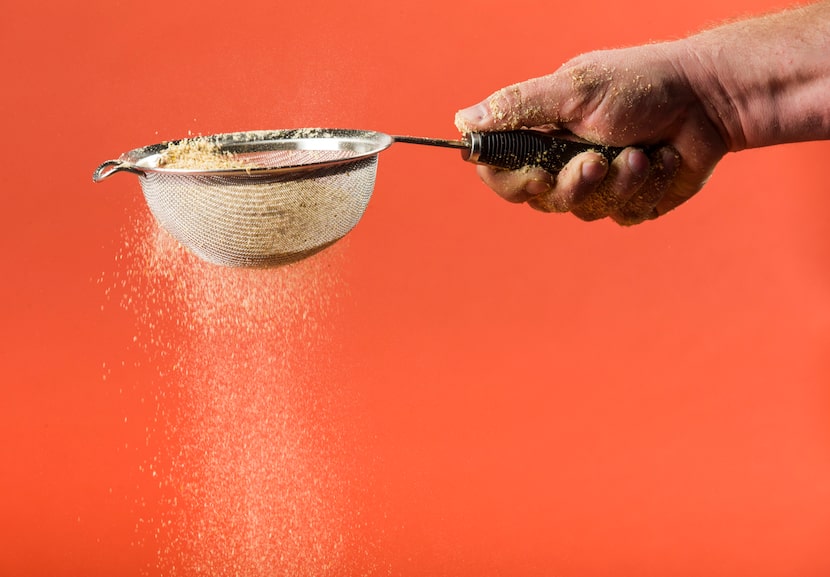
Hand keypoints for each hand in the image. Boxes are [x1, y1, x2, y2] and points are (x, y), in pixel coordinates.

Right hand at [455, 42, 728, 224]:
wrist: (709, 99)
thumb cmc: (641, 84)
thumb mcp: (575, 88)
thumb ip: (519, 106)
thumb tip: (462, 120)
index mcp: (543, 132)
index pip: (501, 171)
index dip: (511, 180)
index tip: (535, 173)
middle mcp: (565, 161)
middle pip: (542, 200)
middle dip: (574, 183)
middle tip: (596, 160)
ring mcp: (599, 184)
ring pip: (586, 212)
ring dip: (618, 183)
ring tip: (642, 152)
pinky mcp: (631, 200)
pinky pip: (624, 215)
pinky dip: (646, 188)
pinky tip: (661, 160)